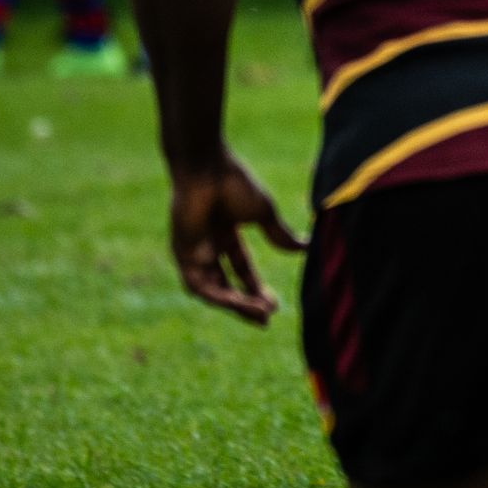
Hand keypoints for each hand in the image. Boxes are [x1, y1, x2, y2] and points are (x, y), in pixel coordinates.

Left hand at [168, 152, 304, 324]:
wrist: (207, 169)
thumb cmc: (234, 183)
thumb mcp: (264, 214)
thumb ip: (280, 234)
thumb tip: (305, 248)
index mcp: (225, 234)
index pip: (241, 269)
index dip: (257, 288)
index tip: (276, 306)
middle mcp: (207, 246)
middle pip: (226, 284)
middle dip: (246, 303)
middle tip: (267, 318)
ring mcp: (193, 252)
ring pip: (214, 290)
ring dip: (237, 304)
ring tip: (260, 313)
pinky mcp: (182, 255)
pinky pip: (200, 285)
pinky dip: (221, 296)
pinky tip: (242, 302)